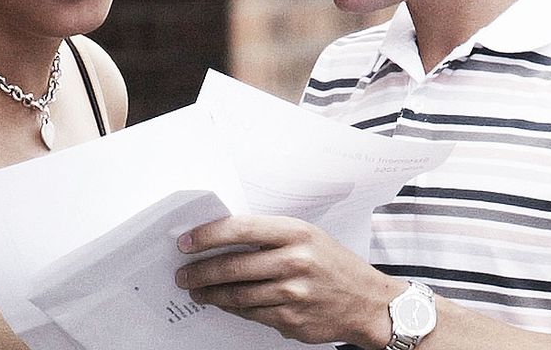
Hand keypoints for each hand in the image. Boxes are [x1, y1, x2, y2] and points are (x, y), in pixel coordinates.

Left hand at [174, 215, 401, 346]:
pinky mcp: (292, 320)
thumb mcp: (308, 236)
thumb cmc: (334, 264)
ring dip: (211, 294)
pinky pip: (251, 314)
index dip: (208, 235)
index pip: (242, 228)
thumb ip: (270, 237)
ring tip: (196, 291)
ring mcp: (294, 293)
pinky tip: (224, 304)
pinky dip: (233, 309)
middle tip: (182, 274)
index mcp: (297, 233)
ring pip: (238, 294)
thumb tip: (222, 240)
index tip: (185, 242)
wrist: (368, 302)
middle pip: (234, 266)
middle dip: (200, 271)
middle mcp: (296, 261)